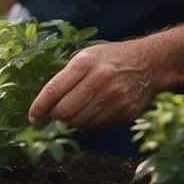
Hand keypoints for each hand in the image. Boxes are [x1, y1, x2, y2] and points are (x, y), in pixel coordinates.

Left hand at [28, 39, 164, 129]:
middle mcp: (99, 80)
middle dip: (56, 116)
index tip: (33, 117)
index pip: (54, 90)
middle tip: (57, 113)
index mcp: (85, 63)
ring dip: (72, 122)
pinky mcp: (125, 113)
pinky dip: (89, 124)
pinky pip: (96, 127)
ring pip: (79, 123)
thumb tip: (47, 105)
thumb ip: (66, 77)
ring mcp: (114, 98)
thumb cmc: (112, 58)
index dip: (40, 106)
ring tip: (77, 111)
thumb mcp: (87, 56)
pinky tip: (93, 112)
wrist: (150, 63)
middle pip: (65, 112)